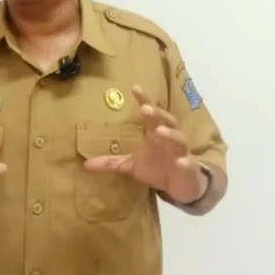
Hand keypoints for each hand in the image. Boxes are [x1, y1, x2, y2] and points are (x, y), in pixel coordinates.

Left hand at [83, 84, 207, 203]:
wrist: (180, 186)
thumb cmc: (157, 168)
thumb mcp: (131, 166)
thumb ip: (111, 162)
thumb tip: (85, 164)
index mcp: (155, 134)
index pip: (150, 114)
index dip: (144, 100)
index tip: (135, 88)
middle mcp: (169, 139)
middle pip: (166, 121)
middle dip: (157, 114)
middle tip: (146, 108)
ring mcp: (181, 153)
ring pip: (179, 139)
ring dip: (170, 134)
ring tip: (159, 130)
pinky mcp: (188, 169)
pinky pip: (188, 164)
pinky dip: (186, 162)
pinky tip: (180, 162)